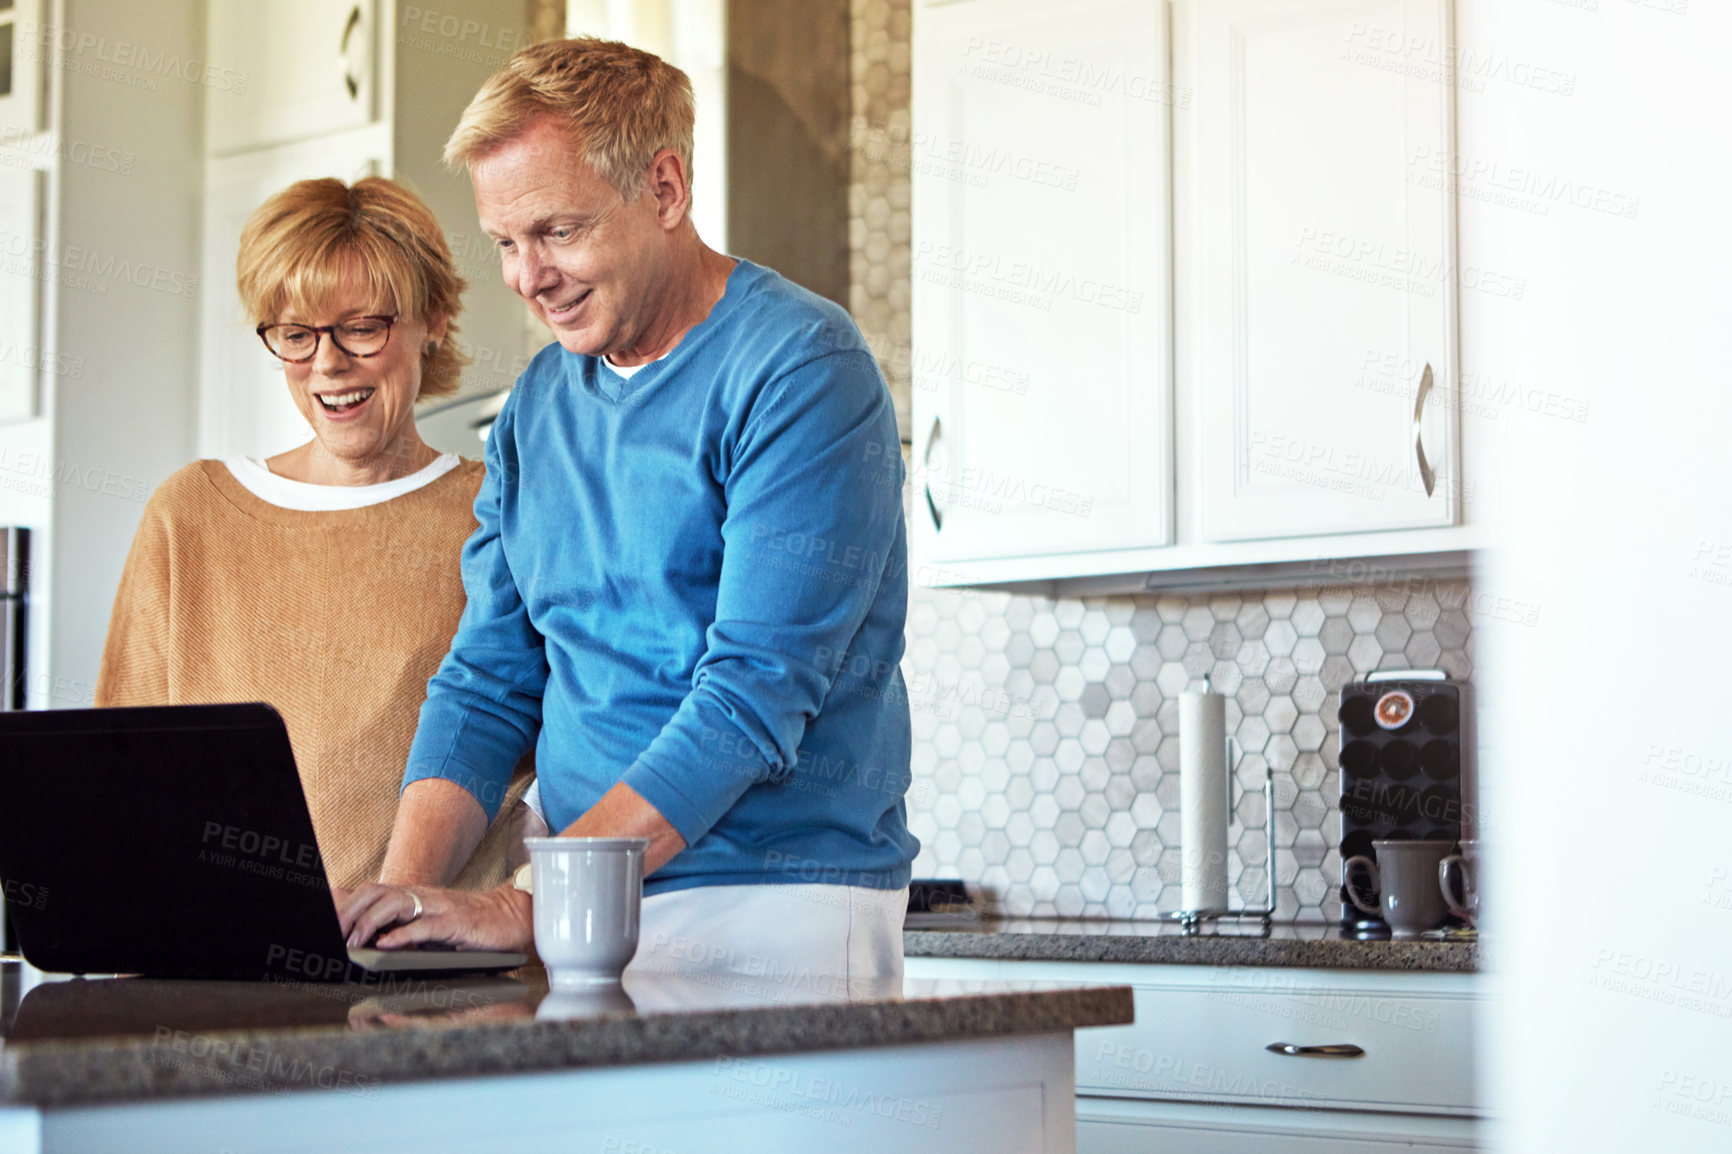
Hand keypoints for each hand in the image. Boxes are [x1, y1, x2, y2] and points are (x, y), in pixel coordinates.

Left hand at [338, 882, 533, 952]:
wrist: (512, 917)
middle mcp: (423, 897)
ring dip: (369, 922)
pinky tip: (387, 945)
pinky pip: (426, 926)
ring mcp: (439, 907)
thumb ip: (400, 924)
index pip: (369, 891)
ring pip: (396, 904)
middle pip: (376, 893)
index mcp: (413, 897)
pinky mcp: (457, 922)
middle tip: (330, 934)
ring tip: (353, 941)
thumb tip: (363, 932)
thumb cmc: (469, 923)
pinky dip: (404, 935)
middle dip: (348, 911)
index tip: (321, 917)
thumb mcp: (429, 922)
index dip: (343, 901)